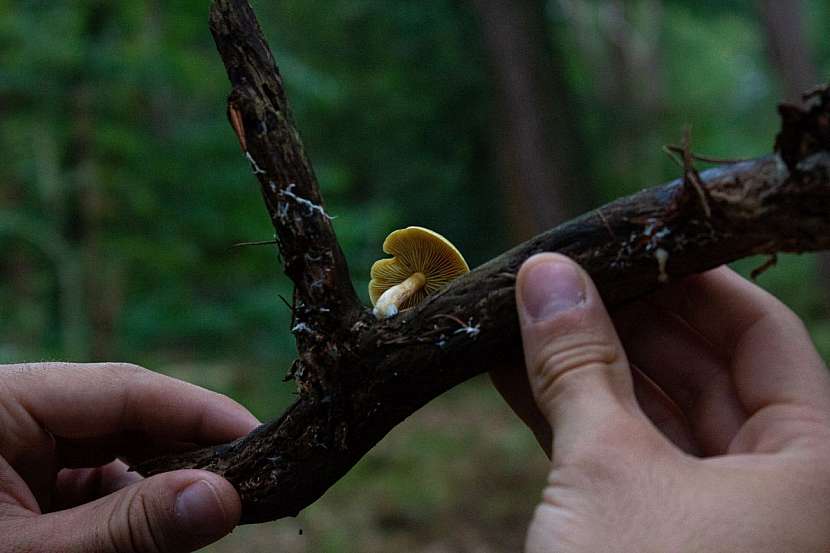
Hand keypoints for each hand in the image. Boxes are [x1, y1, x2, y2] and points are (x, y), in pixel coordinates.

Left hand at [0, 362, 258, 551]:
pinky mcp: (30, 485)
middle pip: (128, 416)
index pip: (124, 388)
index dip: (200, 412)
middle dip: (190, 450)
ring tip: (219, 503)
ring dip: (169, 481)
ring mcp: (22, 451)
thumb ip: (130, 526)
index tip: (260, 436)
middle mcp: (16, 415)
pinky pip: (98, 481)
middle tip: (253, 475)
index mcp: (2, 401)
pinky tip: (173, 522)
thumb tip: (227, 498)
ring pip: (119, 450)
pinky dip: (137, 502)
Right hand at [493, 253, 829, 551]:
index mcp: (812, 469)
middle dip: (624, 322)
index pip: (764, 336)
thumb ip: (578, 364)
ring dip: (585, 369)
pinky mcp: (655, 541)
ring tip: (526, 319)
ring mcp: (712, 518)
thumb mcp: (608, 468)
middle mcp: (775, 490)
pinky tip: (517, 377)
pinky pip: (621, 462)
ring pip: (654, 418)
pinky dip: (572, 421)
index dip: (694, 282)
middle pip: (705, 373)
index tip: (630, 246)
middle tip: (560, 281)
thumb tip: (545, 275)